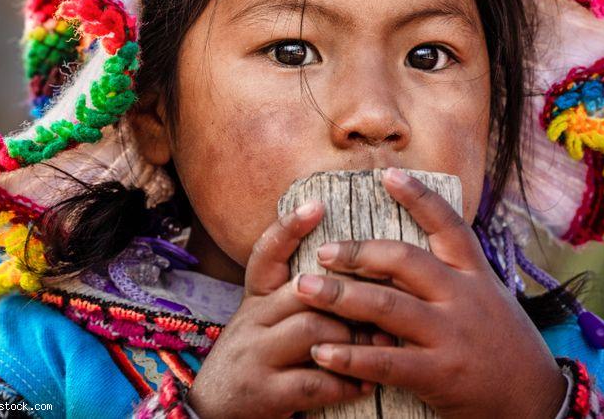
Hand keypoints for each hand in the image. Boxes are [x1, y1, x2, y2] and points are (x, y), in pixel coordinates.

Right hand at [187, 201, 381, 418]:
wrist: (213, 414)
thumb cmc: (257, 362)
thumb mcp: (267, 323)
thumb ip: (300, 300)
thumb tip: (356, 279)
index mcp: (255, 299)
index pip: (265, 254)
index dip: (288, 227)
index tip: (316, 205)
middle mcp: (251, 321)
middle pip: (305, 291)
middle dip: (351, 296)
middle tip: (390, 301)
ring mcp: (255, 356)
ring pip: (312, 331)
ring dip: (355, 339)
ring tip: (385, 345)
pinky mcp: (262, 394)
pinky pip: (312, 382)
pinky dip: (345, 383)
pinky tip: (366, 384)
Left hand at [293, 168, 566, 418]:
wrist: (536, 402)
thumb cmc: (504, 346)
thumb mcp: (490, 299)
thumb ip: (453, 276)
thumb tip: (404, 255)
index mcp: (475, 274)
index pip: (448, 224)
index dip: (418, 196)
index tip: (388, 174)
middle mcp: (463, 297)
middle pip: (404, 260)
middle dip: (358, 252)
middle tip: (321, 251)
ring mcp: (451, 335)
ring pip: (387, 306)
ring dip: (341, 296)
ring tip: (303, 289)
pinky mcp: (440, 375)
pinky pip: (387, 361)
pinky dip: (351, 357)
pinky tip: (321, 353)